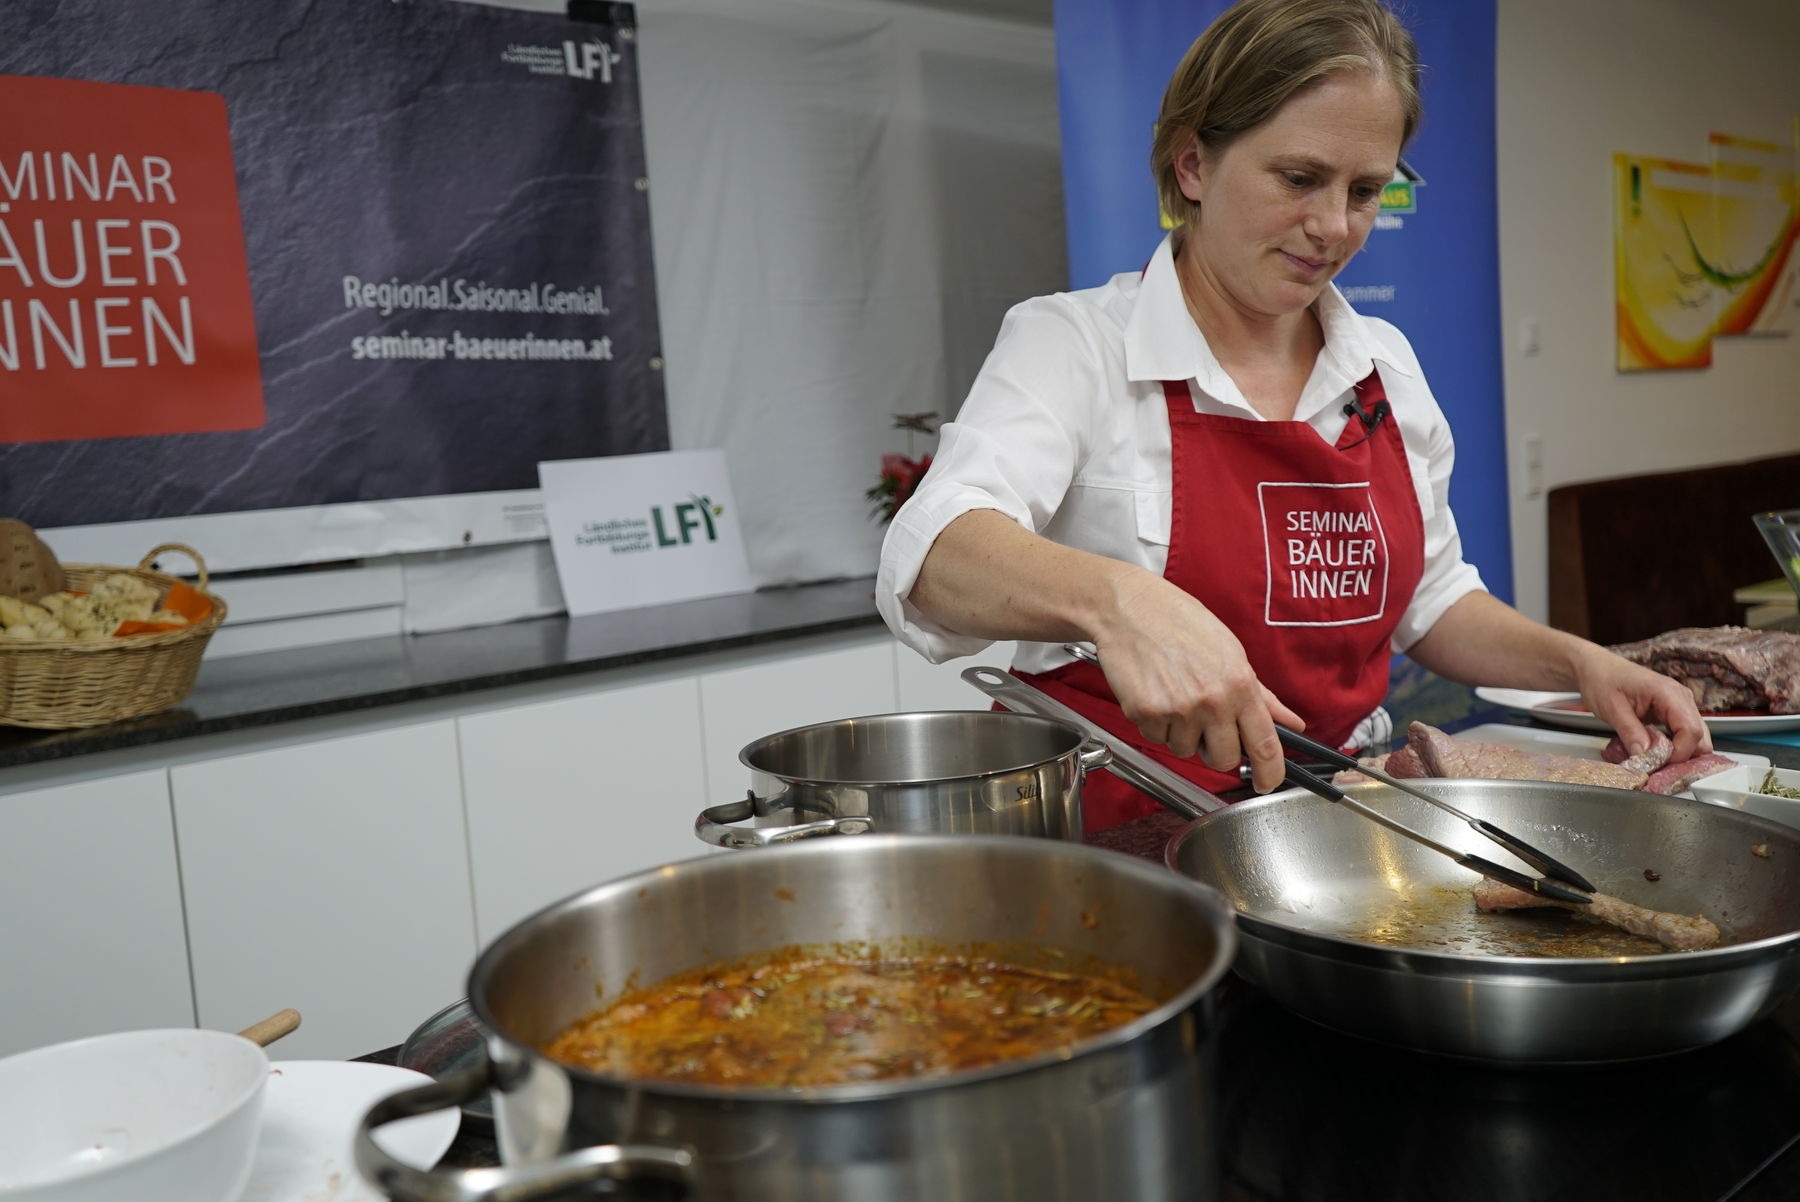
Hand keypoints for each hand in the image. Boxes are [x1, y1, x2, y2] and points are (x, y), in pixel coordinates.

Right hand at [1091, 575, 1303, 793]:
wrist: (1128, 607)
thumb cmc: (1179, 622)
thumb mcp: (1230, 651)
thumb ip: (1260, 694)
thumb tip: (1290, 721)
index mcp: (1239, 683)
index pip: (1264, 744)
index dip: (1271, 773)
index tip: (1268, 782)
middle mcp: (1211, 700)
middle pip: (1223, 759)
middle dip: (1216, 750)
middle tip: (1205, 724)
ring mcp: (1177, 709)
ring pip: (1185, 751)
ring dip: (1181, 733)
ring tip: (1174, 696)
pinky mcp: (1146, 713)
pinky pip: (1156, 738)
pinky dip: (1155, 723)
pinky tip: (1154, 693)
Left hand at [1572, 646, 1711, 761]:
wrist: (1597, 668)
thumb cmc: (1603, 680)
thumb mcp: (1611, 708)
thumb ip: (1630, 733)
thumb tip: (1645, 756)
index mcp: (1669, 693)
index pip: (1691, 731)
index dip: (1679, 752)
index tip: (1658, 762)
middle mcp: (1681, 698)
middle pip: (1700, 738)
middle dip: (1681, 756)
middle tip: (1655, 763)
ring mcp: (1681, 705)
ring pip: (1695, 739)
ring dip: (1676, 753)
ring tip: (1651, 756)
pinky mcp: (1674, 713)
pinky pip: (1683, 736)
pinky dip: (1671, 747)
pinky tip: (1652, 748)